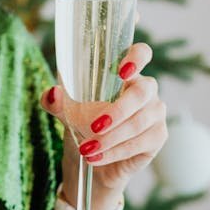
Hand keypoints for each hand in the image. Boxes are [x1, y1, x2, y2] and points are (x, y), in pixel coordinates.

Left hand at [39, 30, 166, 209]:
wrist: (93, 157)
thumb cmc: (82, 123)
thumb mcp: (65, 111)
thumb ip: (56, 101)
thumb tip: (52, 93)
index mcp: (126, 73)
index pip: (142, 53)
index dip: (137, 57)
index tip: (121, 71)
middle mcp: (145, 89)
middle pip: (141, 92)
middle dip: (118, 110)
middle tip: (93, 126)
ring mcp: (155, 112)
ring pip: (139, 121)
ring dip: (111, 137)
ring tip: (86, 149)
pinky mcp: (157, 136)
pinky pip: (141, 142)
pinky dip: (115, 151)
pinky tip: (96, 157)